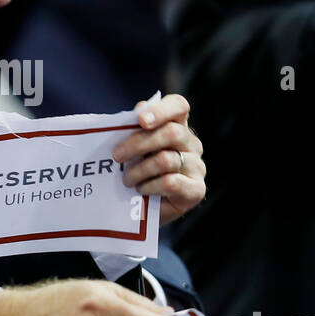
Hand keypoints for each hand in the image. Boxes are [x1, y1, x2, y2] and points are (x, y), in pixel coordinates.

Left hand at [112, 93, 204, 223]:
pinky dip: (150, 186)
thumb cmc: (138, 172)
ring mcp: (197, 167)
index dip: (161, 109)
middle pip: (171, 132)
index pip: (179, 105)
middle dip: (139, 143)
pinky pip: (170, 182)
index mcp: (178, 126)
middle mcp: (192, 144)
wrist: (144, 210)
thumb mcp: (134, 150)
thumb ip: (135, 130)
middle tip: (117, 156)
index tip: (140, 120)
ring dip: (139, 170)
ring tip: (127, 179)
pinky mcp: (196, 190)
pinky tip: (141, 190)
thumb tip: (134, 115)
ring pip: (166, 160)